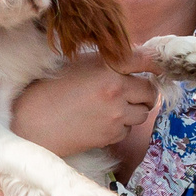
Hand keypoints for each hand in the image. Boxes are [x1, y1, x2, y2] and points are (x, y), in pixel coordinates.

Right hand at [13, 56, 159, 161]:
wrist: (33, 123)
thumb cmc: (50, 90)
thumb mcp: (79, 65)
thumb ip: (109, 63)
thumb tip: (134, 63)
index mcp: (108, 68)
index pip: (145, 60)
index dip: (156, 63)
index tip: (162, 65)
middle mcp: (116, 91)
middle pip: (150, 92)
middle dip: (145, 93)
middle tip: (133, 92)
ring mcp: (116, 115)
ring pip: (142, 114)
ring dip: (133, 111)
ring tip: (112, 108)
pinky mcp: (111, 135)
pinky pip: (128, 130)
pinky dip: (120, 126)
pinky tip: (100, 122)